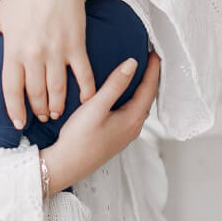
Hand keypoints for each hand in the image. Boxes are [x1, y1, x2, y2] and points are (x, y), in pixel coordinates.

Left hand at [0, 0, 94, 127]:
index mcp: (13, 49)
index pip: (12, 89)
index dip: (15, 110)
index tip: (19, 123)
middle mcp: (34, 54)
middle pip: (36, 94)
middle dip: (38, 110)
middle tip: (41, 117)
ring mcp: (57, 51)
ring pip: (58, 90)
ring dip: (57, 106)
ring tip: (56, 112)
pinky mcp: (76, 46)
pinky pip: (83, 75)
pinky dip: (86, 91)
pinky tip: (85, 101)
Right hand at [41, 53, 159, 192]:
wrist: (66, 166)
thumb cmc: (79, 140)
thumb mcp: (96, 106)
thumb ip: (115, 84)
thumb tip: (132, 64)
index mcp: (133, 118)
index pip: (149, 88)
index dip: (153, 69)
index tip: (155, 53)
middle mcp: (133, 127)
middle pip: (148, 97)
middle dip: (150, 78)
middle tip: (150, 60)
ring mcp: (125, 134)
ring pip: (140, 106)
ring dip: (142, 89)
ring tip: (139, 73)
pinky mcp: (116, 137)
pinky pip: (131, 112)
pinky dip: (133, 99)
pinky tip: (123, 95)